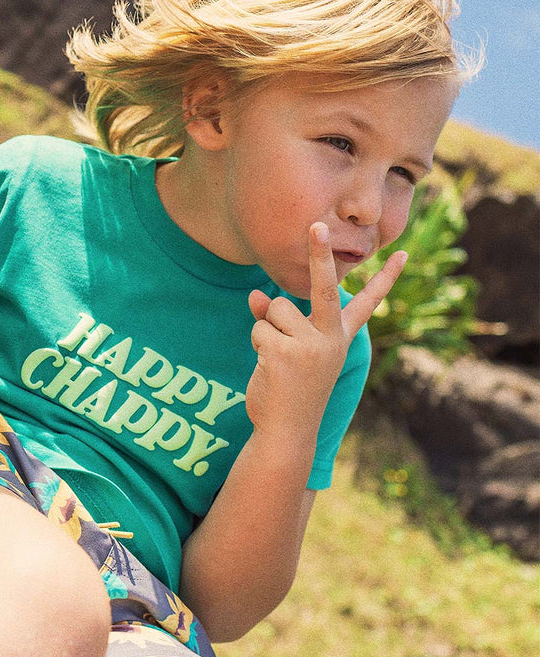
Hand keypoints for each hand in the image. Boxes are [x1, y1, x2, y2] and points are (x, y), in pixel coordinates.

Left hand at [245, 222, 405, 431]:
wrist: (287, 432)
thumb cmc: (291, 389)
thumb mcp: (293, 351)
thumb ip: (280, 321)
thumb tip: (255, 294)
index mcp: (340, 337)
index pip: (367, 302)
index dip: (385, 278)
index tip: (401, 253)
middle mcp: (331, 339)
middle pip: (324, 287)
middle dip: (321, 253)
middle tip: (316, 224)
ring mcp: (310, 346)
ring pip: (276, 308)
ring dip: (268, 329)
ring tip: (277, 358)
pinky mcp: (285, 352)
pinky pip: (260, 327)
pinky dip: (258, 343)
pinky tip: (269, 366)